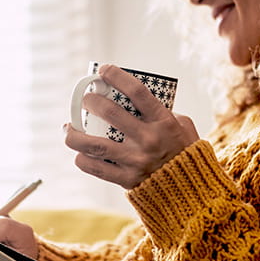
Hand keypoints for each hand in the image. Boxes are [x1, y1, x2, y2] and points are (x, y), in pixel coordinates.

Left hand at [64, 64, 200, 189]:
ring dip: (75, 134)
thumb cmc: (185, 152)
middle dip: (91, 101)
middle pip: (110, 113)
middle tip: (86, 99)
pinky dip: (82, 159)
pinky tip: (79, 153)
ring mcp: (136, 160)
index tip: (104, 70)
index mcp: (164, 122)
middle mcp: (149, 140)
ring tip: (68, 128)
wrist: (191, 190)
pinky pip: (96, 168)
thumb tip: (137, 100)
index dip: (117, 76)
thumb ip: (164, 111)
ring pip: (94, 144)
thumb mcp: (184, 126)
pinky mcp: (127, 179)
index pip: (137, 92)